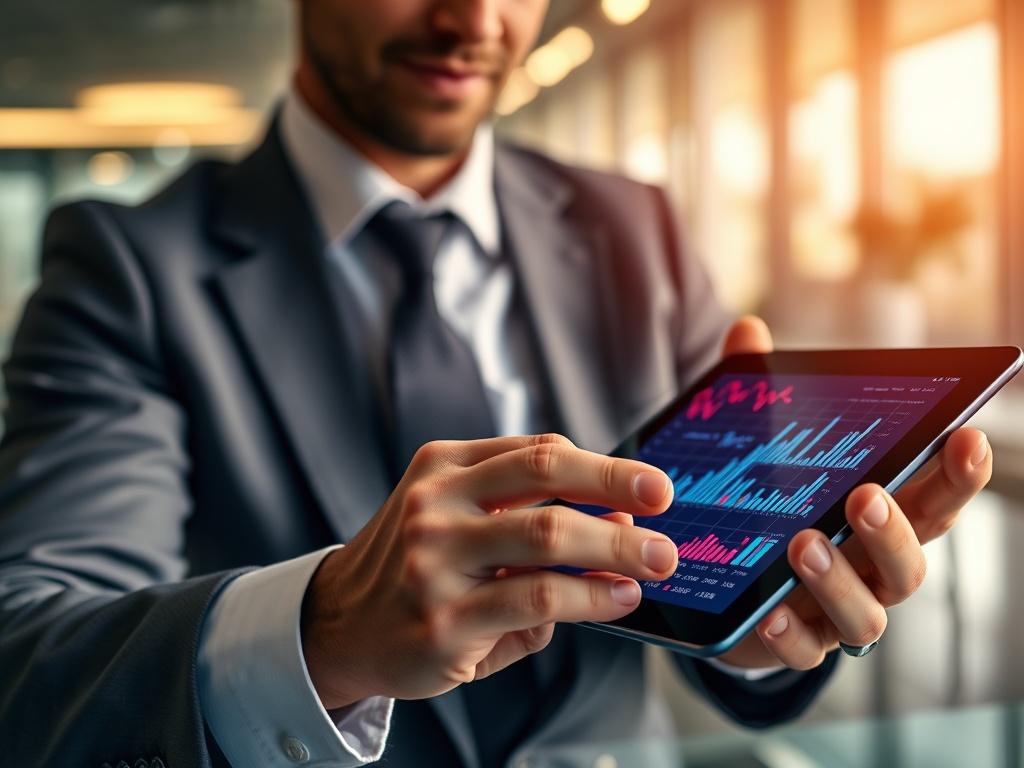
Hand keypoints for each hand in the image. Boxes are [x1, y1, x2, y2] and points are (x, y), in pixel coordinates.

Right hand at [301, 435, 679, 708]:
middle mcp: (435, 502)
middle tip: (663, 504)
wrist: (338, 627)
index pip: (539, 450)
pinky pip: (535, 599)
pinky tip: (617, 599)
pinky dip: (589, 598)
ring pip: (546, 534)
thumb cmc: (414, 568)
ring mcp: (434, 559)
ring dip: (614, 547)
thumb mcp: (458, 519)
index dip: (604, 466)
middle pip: (546, 473)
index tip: (650, 485)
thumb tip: (618, 524)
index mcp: (443, 466)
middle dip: (616, 483)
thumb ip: (529, 514)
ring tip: (655, 562)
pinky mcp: (443, 619)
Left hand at [715, 317, 992, 668]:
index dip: (958, 473)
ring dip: (839, 579)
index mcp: (880, 518)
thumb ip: (760, 395)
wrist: (730, 586)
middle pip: (911, 561)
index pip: (934, 498)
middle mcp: (873, 571)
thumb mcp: (760, 449)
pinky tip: (769, 610)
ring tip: (802, 544)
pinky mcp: (797, 643)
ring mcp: (837, 613)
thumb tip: (747, 330)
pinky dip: (792, 634)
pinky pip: (806, 652)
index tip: (967, 435)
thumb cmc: (769, 506)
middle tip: (866, 496)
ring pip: (867, 616)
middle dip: (894, 529)